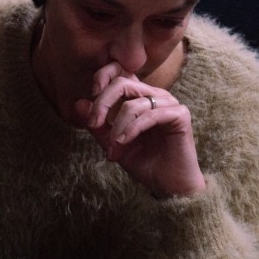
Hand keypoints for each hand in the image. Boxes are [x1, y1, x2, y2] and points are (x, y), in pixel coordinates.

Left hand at [76, 62, 206, 196]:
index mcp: (141, 97)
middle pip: (122, 83)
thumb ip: (98, 125)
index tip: (90, 97)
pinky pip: (150, 115)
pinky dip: (132, 129)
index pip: (121, 72)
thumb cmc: (145, 163)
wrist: (170, 186)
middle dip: (102, 103)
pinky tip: (124, 142)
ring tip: (112, 147)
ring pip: (133, 103)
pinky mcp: (180, 115)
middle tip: (93, 124)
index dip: (102, 77)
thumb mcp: (113, 143)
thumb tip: (78, 103)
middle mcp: (155, 95)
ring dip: (117, 127)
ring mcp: (169, 103)